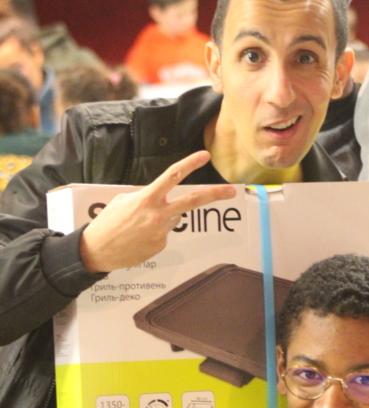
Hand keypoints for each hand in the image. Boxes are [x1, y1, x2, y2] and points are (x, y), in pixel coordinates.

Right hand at [79, 151, 236, 272]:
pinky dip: (154, 234)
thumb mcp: (123, 200)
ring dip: (161, 219)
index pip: (172, 176)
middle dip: (215, 195)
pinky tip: (138, 238)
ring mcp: (161, 232)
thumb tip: (162, 199)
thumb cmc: (107, 223)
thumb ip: (146, 196)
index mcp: (147, 198)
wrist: (97, 250)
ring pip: (172, 219)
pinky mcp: (161, 246)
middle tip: (232, 191)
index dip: (190, 164)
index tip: (204, 156)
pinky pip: (163, 235)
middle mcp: (158, 215)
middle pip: (192, 201)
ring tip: (137, 227)